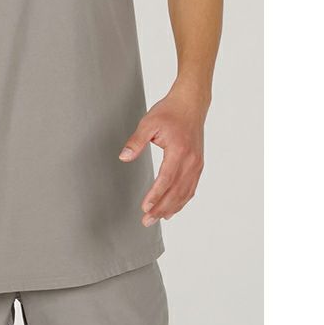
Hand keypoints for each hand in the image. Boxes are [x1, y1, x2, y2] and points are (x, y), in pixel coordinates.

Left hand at [118, 87, 206, 225]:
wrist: (191, 104)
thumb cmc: (170, 112)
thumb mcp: (148, 123)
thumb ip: (136, 142)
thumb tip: (124, 157)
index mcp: (179, 151)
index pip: (166, 179)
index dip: (156, 195)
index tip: (145, 207)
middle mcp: (191, 160)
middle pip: (177, 191)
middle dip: (161, 208)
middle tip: (147, 220)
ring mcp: (197, 164)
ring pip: (185, 192)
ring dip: (172, 208)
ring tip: (157, 219)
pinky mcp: (198, 164)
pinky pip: (191, 187)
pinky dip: (182, 201)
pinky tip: (173, 209)